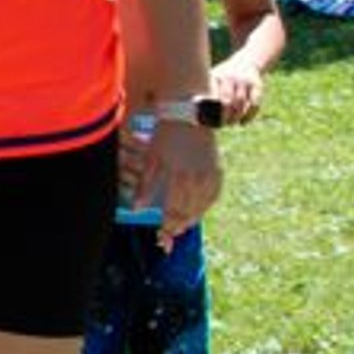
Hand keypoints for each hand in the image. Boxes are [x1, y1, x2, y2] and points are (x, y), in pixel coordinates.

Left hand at [144, 115, 220, 243]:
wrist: (189, 118)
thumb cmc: (165, 138)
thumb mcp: (151, 160)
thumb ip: (144, 187)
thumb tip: (136, 210)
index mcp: (179, 177)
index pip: (173, 210)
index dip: (167, 225)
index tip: (162, 234)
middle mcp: (197, 179)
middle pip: (188, 212)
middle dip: (179, 226)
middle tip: (171, 234)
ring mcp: (210, 176)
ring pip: (202, 207)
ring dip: (192, 219)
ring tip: (182, 226)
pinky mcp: (218, 172)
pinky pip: (213, 197)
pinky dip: (204, 207)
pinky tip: (197, 211)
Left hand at [208, 60, 265, 125]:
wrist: (246, 62)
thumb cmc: (223, 76)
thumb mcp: (212, 77)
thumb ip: (205, 92)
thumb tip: (192, 114)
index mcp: (216, 76)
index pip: (213, 96)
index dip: (212, 109)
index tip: (209, 120)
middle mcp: (230, 77)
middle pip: (227, 100)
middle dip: (224, 115)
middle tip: (222, 124)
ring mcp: (244, 80)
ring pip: (241, 103)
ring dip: (236, 116)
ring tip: (231, 123)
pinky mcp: (257, 85)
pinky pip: (254, 103)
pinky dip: (249, 115)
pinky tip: (243, 123)